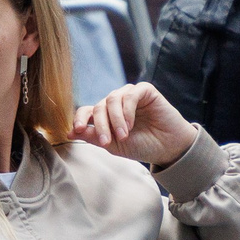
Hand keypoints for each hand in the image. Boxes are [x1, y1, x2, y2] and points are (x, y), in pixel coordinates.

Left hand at [72, 83, 198, 169]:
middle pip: (98, 107)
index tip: (77, 131)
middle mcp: (115, 103)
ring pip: (111, 100)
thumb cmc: (142, 146)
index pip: (86, 111)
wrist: (168, 148)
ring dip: (114, 120)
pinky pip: (129, 95)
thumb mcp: (114, 145)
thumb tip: (70, 131)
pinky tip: (130, 125)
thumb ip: (94, 136)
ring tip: (123, 136)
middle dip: (99, 125)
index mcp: (106, 115)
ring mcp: (129, 95)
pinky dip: (127, 111)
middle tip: (106, 141)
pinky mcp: (144, 90)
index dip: (79, 119)